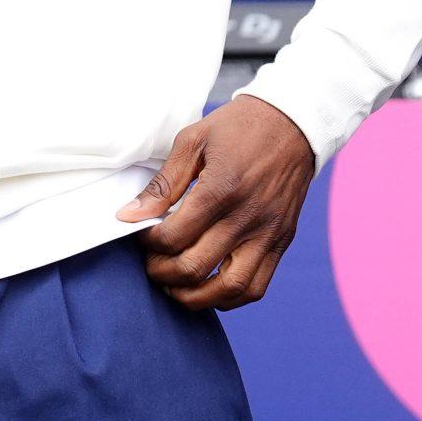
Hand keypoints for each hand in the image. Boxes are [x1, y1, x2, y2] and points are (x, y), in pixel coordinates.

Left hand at [119, 95, 316, 309]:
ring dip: (195, 297)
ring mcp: (268, 234)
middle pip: (196, 267)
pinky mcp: (282, 242)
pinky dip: (229, 298)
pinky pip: (257, 287)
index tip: (140, 235)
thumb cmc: (237, 128)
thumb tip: (129, 215)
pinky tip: (207, 287)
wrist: (292, 123)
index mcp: (221, 189)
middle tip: (150, 265)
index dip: (148, 243)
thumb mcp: (192, 142)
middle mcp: (247, 217)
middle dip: (163, 274)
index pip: (174, 236)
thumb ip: (163, 183)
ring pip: (230, 289)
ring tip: (174, 287)